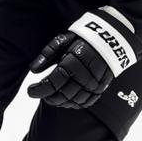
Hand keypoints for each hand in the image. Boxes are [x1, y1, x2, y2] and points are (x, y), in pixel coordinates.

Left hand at [26, 6, 141, 108]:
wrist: (111, 38)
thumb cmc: (84, 37)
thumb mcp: (62, 40)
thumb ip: (47, 55)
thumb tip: (33, 70)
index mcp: (72, 63)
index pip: (52, 84)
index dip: (39, 90)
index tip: (30, 91)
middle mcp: (84, 77)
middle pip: (62, 95)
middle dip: (48, 97)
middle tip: (40, 93)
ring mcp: (94, 84)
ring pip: (73, 101)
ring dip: (59, 102)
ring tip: (51, 97)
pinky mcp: (101, 88)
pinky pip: (86, 102)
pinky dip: (73, 104)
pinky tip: (66, 100)